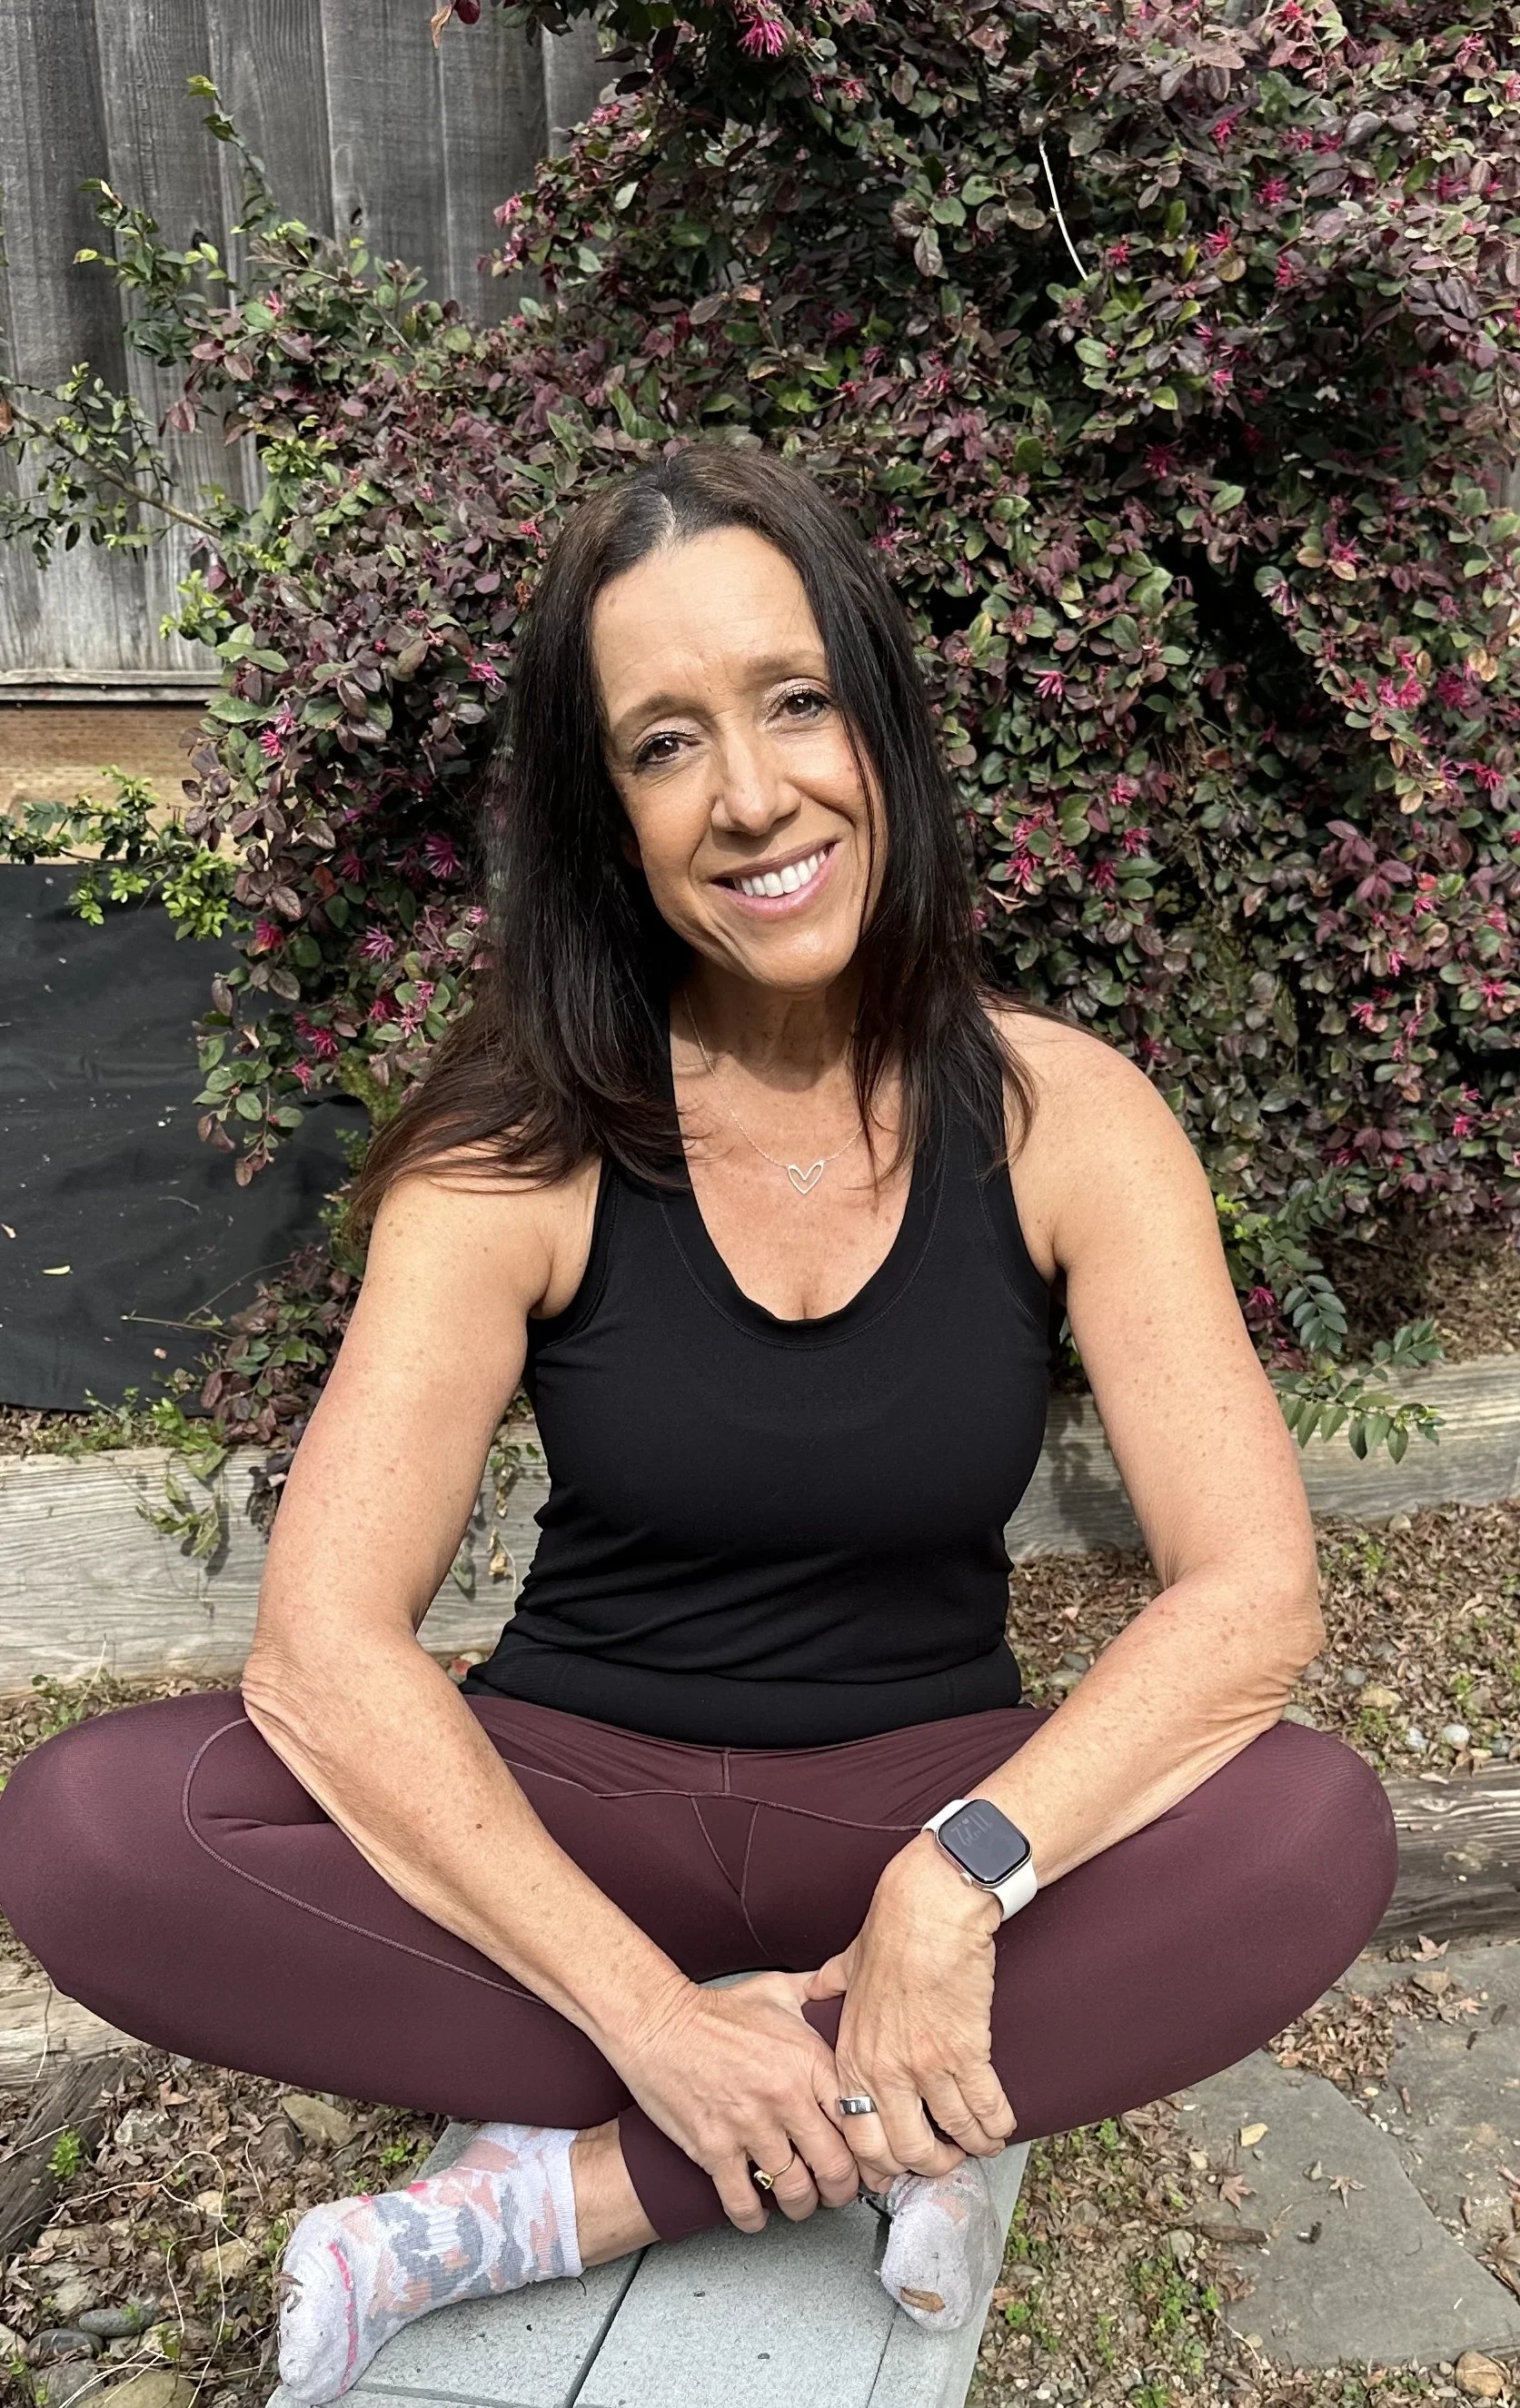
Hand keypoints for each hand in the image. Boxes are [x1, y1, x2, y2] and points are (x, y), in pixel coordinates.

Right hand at [610, 1969, 863, 2232]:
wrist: (656, 2022)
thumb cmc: (715, 2010)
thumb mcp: (777, 1991)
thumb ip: (817, 1994)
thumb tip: (845, 1990)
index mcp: (808, 2060)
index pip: (858, 2120)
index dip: (869, 2151)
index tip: (870, 2163)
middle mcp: (785, 2097)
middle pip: (834, 2166)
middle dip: (842, 2190)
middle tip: (839, 2193)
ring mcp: (749, 2126)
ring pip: (794, 2190)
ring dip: (801, 2206)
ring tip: (800, 2202)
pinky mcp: (714, 2149)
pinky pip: (743, 2202)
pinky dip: (753, 2218)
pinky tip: (757, 2216)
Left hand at [803, 1830, 1016, 2192]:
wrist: (930, 1908)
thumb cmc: (892, 1931)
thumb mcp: (847, 1965)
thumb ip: (830, 1987)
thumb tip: (816, 1989)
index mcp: (853, 2056)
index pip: (859, 2137)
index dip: (885, 2160)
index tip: (904, 2160)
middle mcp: (883, 2070)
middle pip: (906, 2151)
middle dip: (932, 2164)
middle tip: (947, 2158)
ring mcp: (924, 2066)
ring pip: (951, 2135)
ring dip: (971, 2147)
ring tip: (981, 2143)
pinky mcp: (965, 2052)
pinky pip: (985, 2110)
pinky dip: (997, 2126)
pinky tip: (1001, 2127)